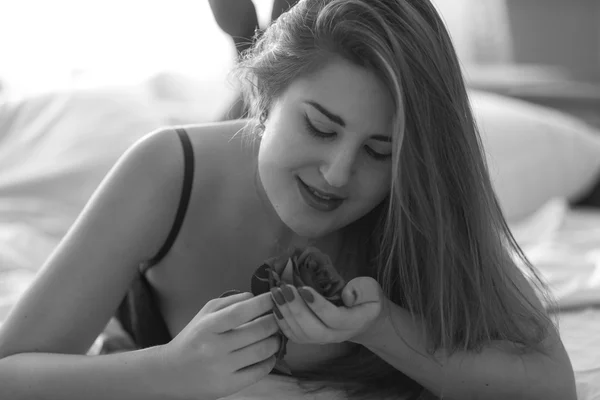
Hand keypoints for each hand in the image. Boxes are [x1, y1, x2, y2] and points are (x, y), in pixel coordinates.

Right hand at [155, 292, 280, 399]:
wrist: (171, 373)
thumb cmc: (193, 338)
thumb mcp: (205, 314)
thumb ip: (231, 301)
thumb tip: (256, 297)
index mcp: (208, 327)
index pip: (240, 312)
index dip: (262, 303)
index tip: (275, 298)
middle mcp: (215, 348)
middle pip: (257, 331)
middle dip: (275, 321)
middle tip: (279, 318)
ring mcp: (223, 369)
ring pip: (262, 351)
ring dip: (276, 340)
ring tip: (276, 335)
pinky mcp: (229, 386)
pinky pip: (260, 371)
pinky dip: (271, 360)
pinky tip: (269, 354)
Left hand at [270, 277, 387, 344]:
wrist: (364, 319)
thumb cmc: (366, 300)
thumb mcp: (371, 289)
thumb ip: (362, 290)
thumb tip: (346, 295)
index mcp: (354, 322)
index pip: (334, 318)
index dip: (317, 305)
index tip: (303, 288)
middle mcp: (336, 336)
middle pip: (313, 329)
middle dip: (296, 308)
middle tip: (284, 288)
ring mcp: (322, 340)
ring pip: (300, 333)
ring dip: (285, 313)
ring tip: (276, 292)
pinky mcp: (310, 339)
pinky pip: (293, 335)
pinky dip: (281, 321)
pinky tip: (274, 304)